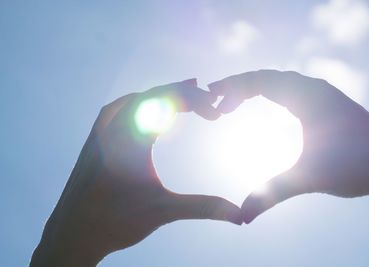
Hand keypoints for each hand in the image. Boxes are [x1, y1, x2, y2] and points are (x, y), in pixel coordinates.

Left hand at [30, 79, 241, 266]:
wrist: (72, 233)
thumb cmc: (114, 221)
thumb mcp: (163, 210)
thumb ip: (204, 207)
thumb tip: (240, 216)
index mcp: (131, 136)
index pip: (167, 100)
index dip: (196, 100)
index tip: (216, 113)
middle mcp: (114, 126)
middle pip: (154, 95)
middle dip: (184, 95)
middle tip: (209, 101)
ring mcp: (102, 131)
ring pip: (137, 99)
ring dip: (163, 95)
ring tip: (186, 92)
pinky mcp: (97, 139)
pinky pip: (123, 109)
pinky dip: (143, 104)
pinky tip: (150, 110)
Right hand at [208, 70, 368, 222]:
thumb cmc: (359, 165)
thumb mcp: (310, 177)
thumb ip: (272, 193)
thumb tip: (241, 216)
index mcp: (307, 96)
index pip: (259, 80)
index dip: (231, 87)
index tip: (210, 99)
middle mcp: (313, 88)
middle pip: (265, 77)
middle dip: (235, 87)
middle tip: (213, 102)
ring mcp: (320, 94)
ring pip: (276, 82)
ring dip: (250, 89)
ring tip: (229, 105)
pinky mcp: (324, 104)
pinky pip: (287, 90)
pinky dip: (266, 94)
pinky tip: (258, 107)